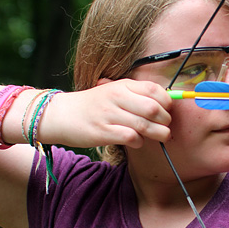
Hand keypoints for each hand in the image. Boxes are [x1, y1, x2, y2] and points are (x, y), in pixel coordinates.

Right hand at [41, 79, 171, 148]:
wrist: (61, 114)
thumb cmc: (93, 105)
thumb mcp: (114, 91)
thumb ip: (136, 95)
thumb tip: (166, 103)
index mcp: (122, 85)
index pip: (154, 90)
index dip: (167, 102)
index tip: (167, 111)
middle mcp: (116, 97)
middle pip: (153, 109)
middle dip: (165, 121)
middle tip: (165, 127)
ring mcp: (109, 115)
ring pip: (144, 125)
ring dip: (158, 133)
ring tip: (160, 136)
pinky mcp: (102, 132)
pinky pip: (130, 137)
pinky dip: (139, 142)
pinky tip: (137, 141)